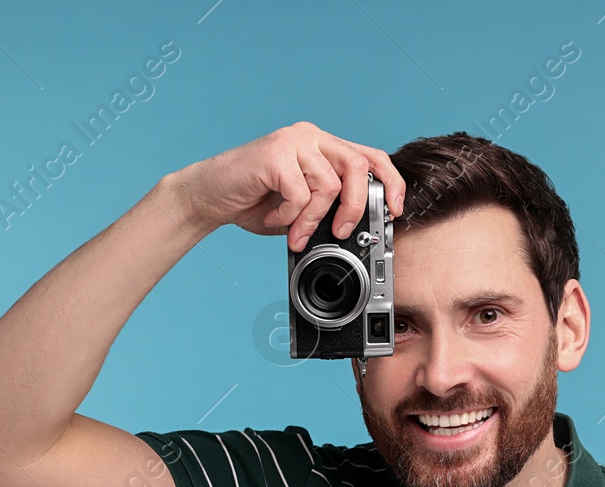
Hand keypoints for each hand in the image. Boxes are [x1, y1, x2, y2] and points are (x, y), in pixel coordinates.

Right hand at [168, 121, 405, 247]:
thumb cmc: (255, 202)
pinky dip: (290, 215)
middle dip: (356, 206)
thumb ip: (328, 209)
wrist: (209, 197)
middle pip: (357, 166)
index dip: (391, 182)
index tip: (395, 211)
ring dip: (312, 219)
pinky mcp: (275, 152)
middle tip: (341, 232)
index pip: (371, 156)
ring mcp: (293, 140)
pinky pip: (300, 193)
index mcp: (323, 147)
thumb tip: (358, 228)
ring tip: (294, 231)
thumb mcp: (302, 208)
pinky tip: (274, 216)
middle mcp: (311, 137)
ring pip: (328, 185)